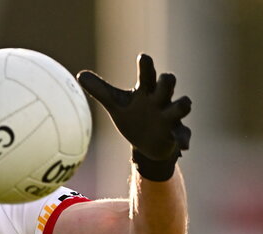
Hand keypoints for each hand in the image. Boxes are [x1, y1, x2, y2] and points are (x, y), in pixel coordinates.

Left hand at [77, 54, 190, 180]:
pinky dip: (183, 140)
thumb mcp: (115, 104)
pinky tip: (182, 146)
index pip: (147, 74)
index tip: (143, 58)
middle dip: (167, 81)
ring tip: (182, 105)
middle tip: (164, 80)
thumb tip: (79, 75)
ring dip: (181, 106)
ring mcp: (170, 117)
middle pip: (169, 83)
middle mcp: (161, 100)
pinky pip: (183, 137)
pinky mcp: (177, 135)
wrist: (147, 143)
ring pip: (182, 106)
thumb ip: (100, 90)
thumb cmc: (133, 116)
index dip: (146, 66)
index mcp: (146, 90)